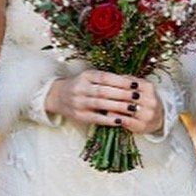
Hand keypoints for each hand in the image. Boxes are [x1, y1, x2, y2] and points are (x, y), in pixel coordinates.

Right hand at [44, 69, 163, 133]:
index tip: (135, 84)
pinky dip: (109, 119)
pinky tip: (121, 120)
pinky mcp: (79, 115)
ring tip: (133, 109)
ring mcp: (78, 102)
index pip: (105, 77)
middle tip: (138, 97)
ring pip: (100, 104)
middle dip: (122, 94)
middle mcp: (80, 87)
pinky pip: (96, 117)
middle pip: (104, 90)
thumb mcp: (91, 77)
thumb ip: (107, 79)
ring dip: (118, 107)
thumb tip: (130, 82)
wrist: (58, 96)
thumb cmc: (81, 85)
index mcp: (86, 75)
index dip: (121, 81)